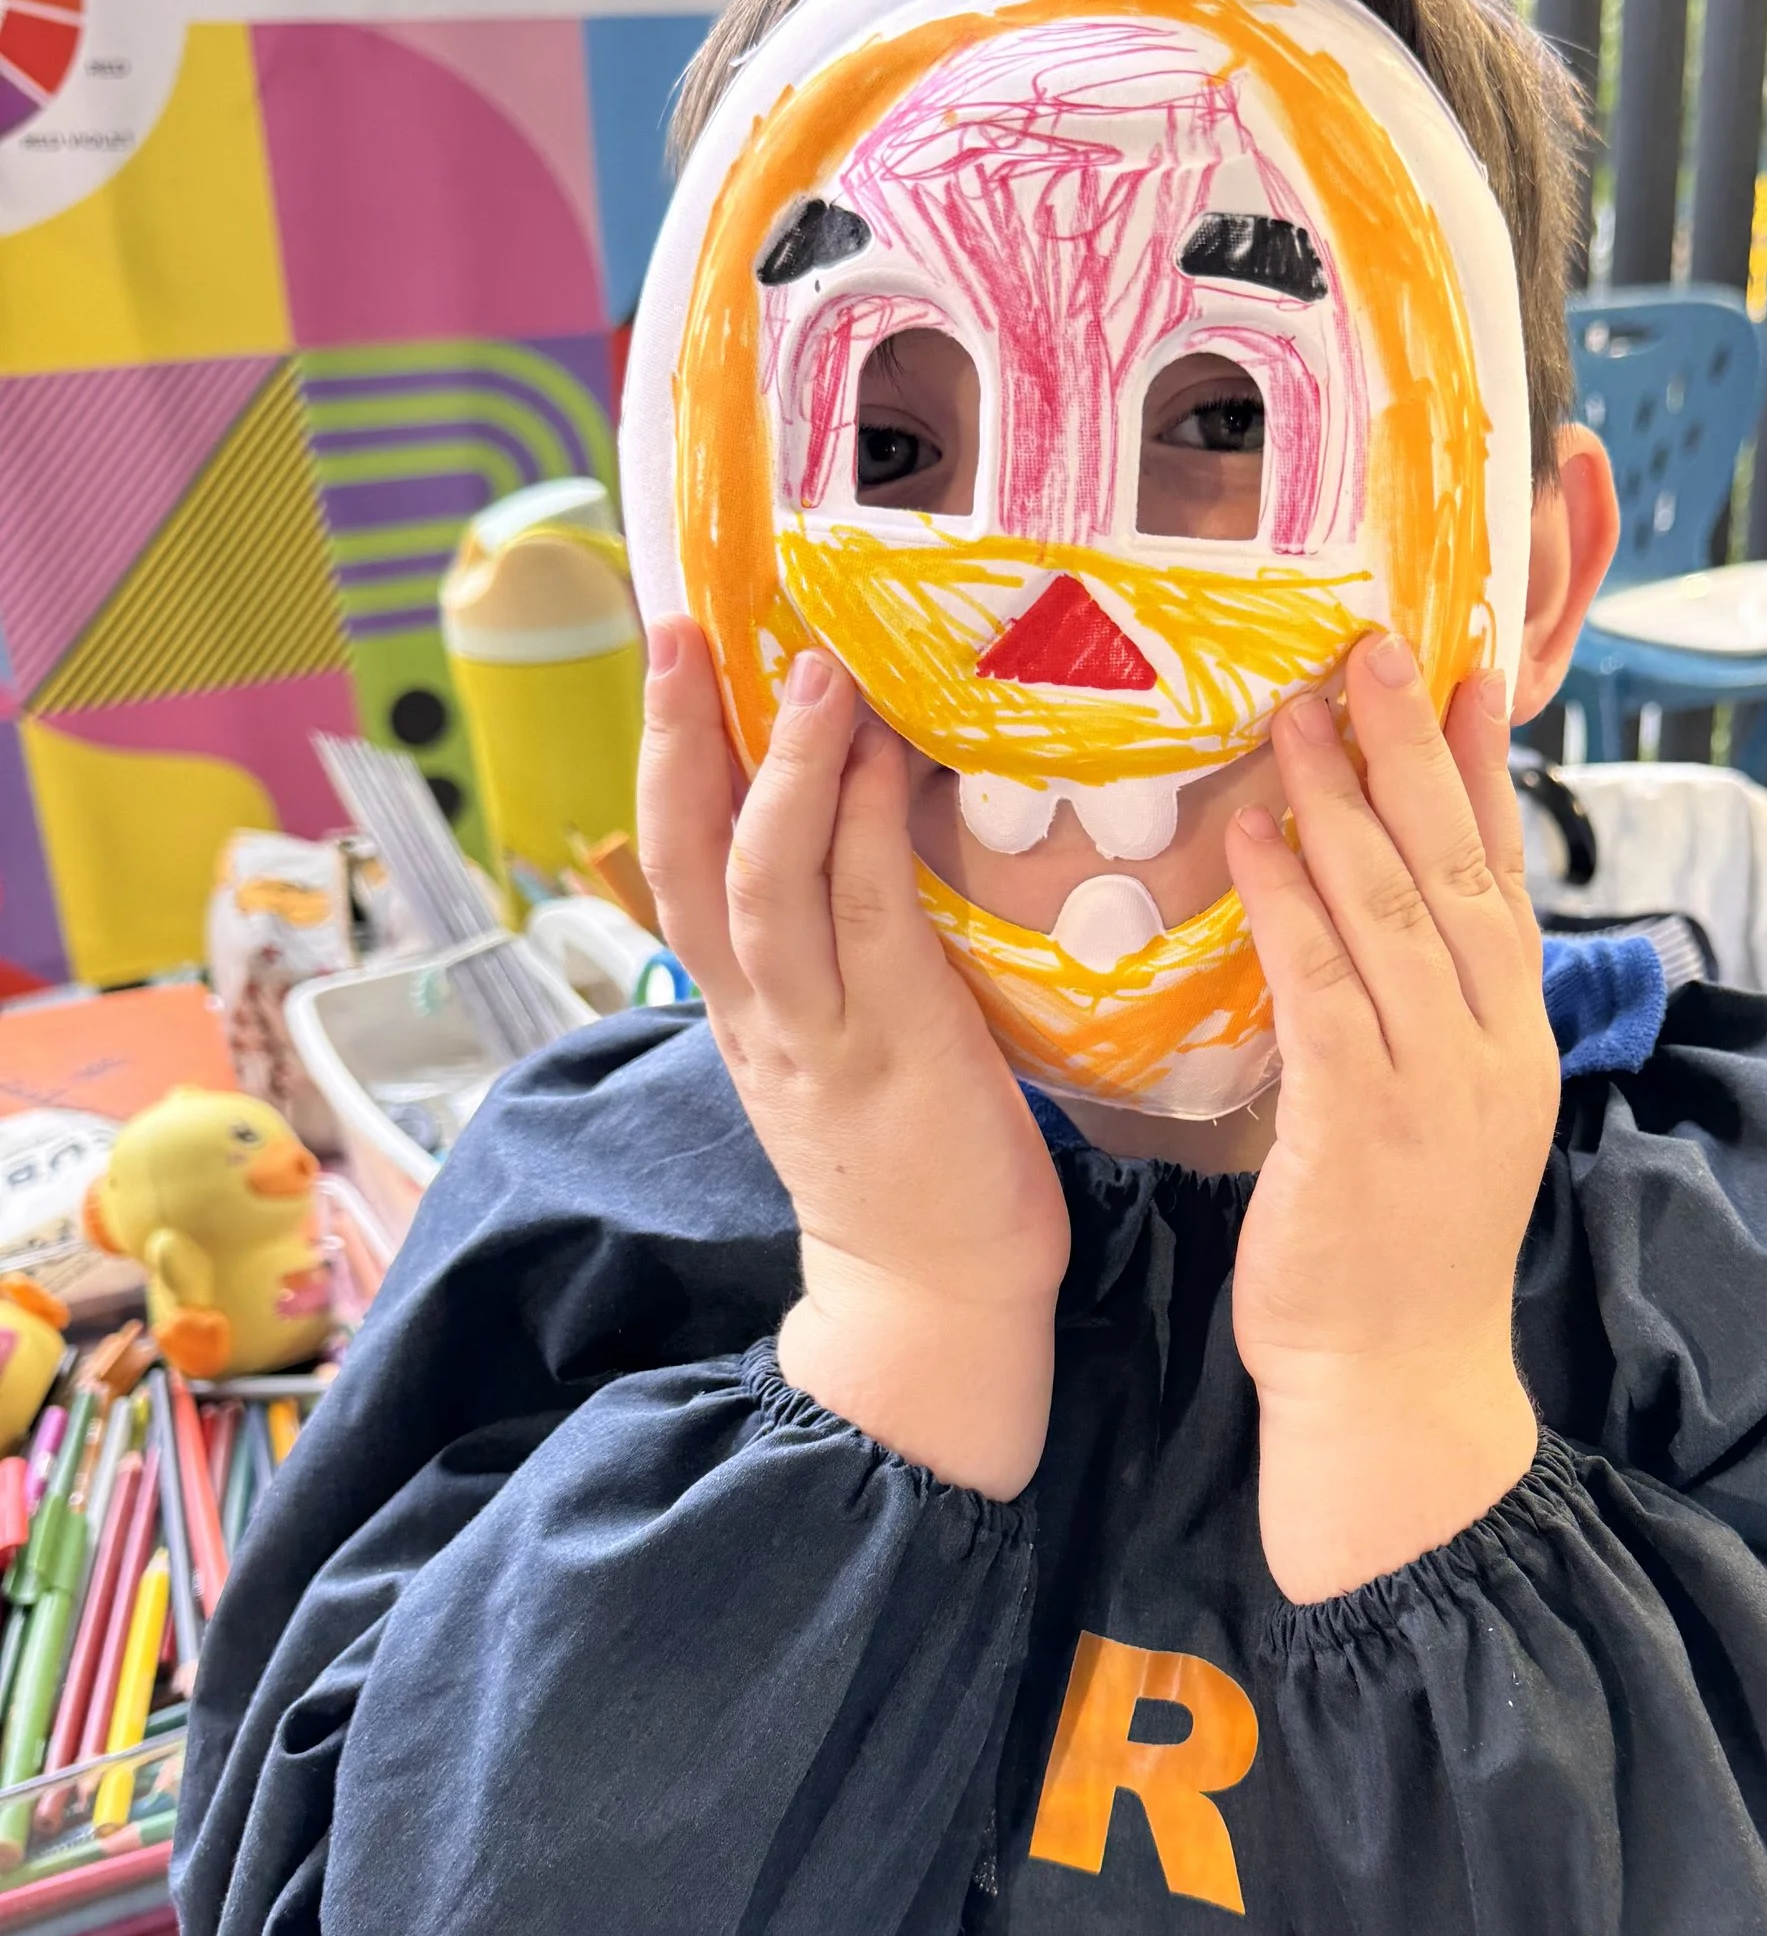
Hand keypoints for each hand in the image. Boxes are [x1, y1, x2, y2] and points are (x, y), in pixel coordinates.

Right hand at [638, 623, 1068, 1496]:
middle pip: (684, 856)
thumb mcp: (837, 1059)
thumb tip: (856, 852)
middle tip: (679, 627)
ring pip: (764, 879)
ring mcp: (820, 1032)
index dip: (667, 761)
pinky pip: (866, 918)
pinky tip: (881, 760)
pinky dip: (863, 831)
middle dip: (677, 737)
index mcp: (741, 1011)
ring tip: (808, 671)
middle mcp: (758, 1014)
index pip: (677, 868)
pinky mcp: (899, 1048)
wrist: (931, 1307)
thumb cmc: (909, 1174)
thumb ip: (829, 968)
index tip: (672, 662)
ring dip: (780, 767)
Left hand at [1224, 634, 1552, 1601]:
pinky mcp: (1366, 1123)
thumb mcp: (1433, 1118)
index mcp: (1515, 1039)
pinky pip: (1329, 988)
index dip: (1479, 769)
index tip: (1462, 669)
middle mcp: (1494, 1046)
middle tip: (1373, 648)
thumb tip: (1376, 917)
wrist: (1397, 1391)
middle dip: (1413, 750)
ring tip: (1298, 711)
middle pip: (1458, 868)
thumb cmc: (1395, 1256)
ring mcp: (1440, 1084)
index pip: (1502, 876)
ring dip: (1343, 802)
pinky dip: (1294, 903)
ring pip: (1395, 911)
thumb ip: (1415, 1018)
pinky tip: (1257, 833)